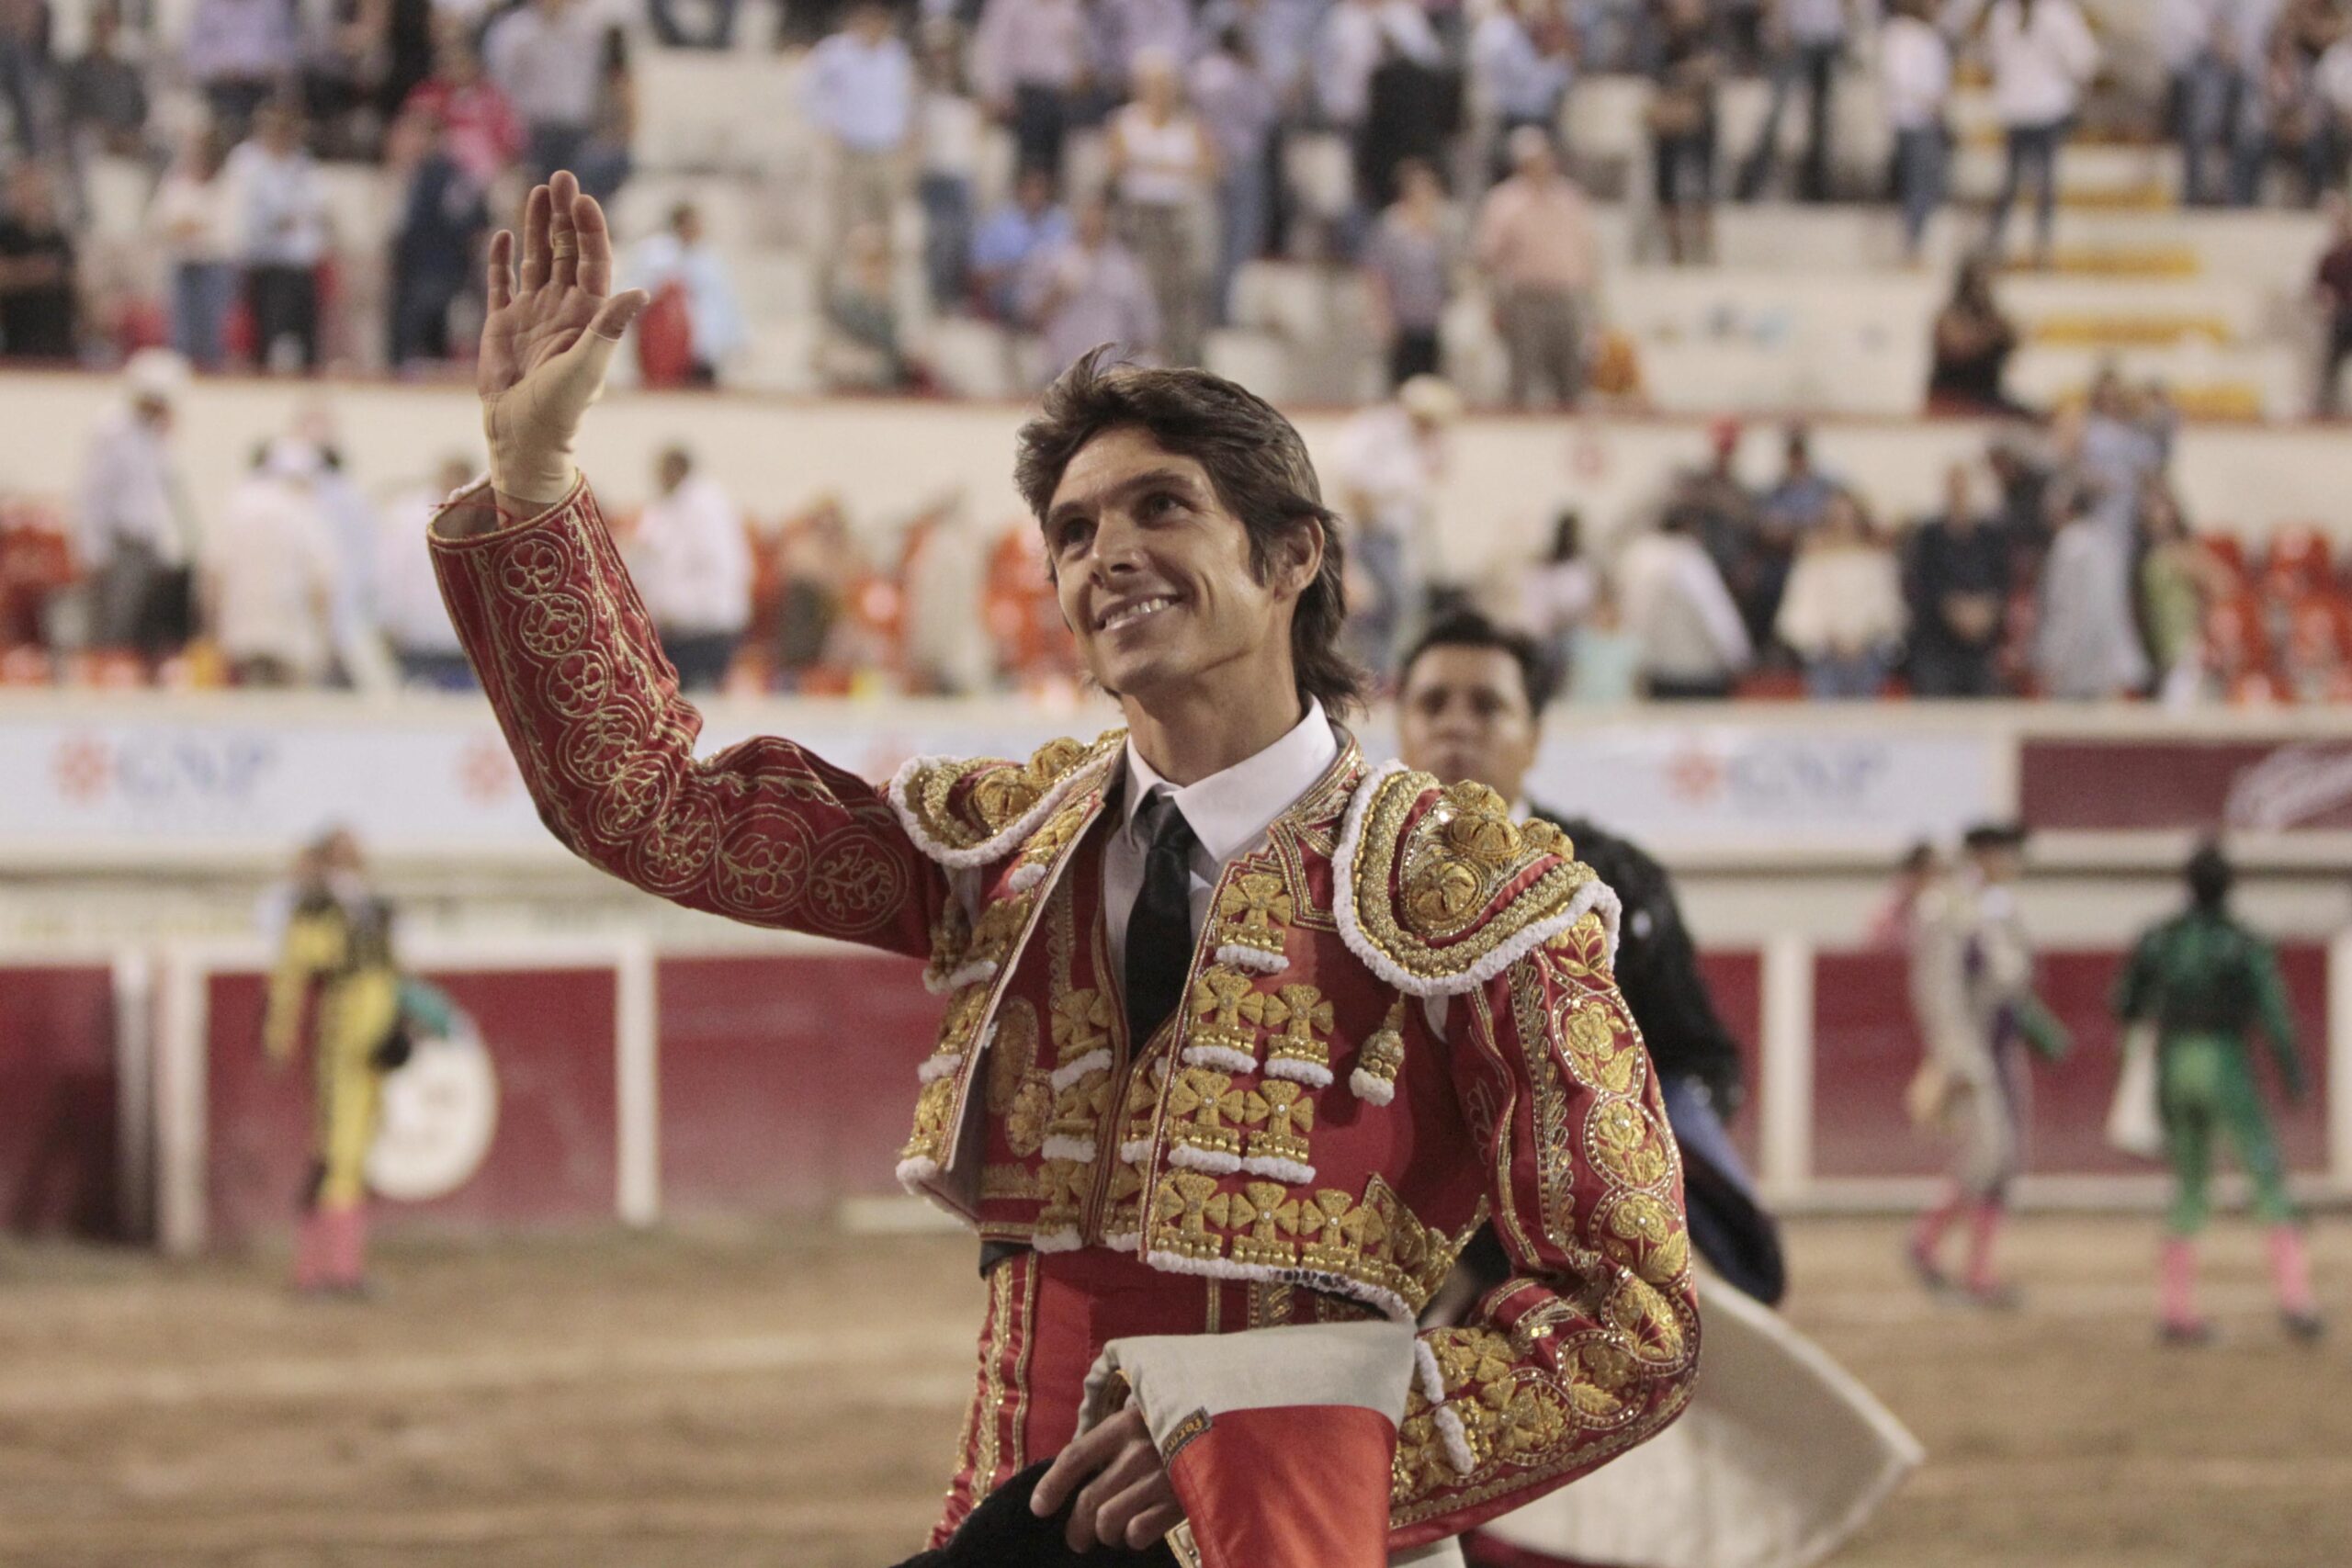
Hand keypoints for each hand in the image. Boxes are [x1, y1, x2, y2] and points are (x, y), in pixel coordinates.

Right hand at [478, 170, 648, 507]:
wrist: (522, 438)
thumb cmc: (559, 411)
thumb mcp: (587, 368)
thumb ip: (608, 328)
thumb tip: (640, 291)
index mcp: (586, 317)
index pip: (592, 263)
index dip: (589, 231)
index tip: (584, 200)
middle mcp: (561, 310)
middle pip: (565, 252)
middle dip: (564, 216)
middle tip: (562, 178)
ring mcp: (531, 315)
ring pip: (536, 260)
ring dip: (537, 227)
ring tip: (538, 190)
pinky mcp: (501, 326)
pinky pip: (502, 284)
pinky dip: (502, 260)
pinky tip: (504, 234)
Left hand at [1030, 1405, 1184, 1552]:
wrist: (1236, 1425)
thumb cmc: (1181, 1420)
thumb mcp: (1146, 1414)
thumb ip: (1115, 1435)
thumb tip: (1079, 1467)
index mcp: (1125, 1423)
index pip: (1075, 1457)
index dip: (1052, 1486)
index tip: (1038, 1509)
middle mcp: (1139, 1449)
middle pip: (1088, 1500)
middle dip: (1076, 1528)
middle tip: (1076, 1538)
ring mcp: (1161, 1477)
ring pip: (1108, 1521)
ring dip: (1105, 1534)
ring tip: (1111, 1533)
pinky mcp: (1182, 1500)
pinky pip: (1138, 1533)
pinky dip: (1132, 1537)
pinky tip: (1137, 1531)